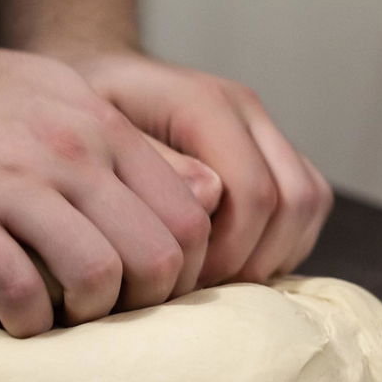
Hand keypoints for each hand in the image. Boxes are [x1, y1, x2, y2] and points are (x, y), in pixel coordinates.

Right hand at [0, 34, 215, 336]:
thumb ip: (129, 145)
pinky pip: (18, 289)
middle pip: (158, 257)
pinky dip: (27, 321)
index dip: (186, 272)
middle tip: (114, 315)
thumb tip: (202, 192)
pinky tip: (16, 319)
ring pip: (97, 276)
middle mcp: (72, 153)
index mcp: (104, 128)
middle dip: (146, 305)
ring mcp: (15, 183)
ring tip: (65, 318)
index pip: (190, 216)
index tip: (153, 292)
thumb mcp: (64, 99)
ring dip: (89, 317)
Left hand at [57, 50, 333, 285]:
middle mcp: (244, 110)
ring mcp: (262, 129)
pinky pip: (307, 206)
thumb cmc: (73, 121)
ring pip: (308, 204)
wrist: (84, 91)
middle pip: (292, 201)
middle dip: (251, 260)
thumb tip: (210, 197)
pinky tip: (231, 263)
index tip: (180, 282)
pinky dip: (281, 244)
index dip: (228, 254)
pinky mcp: (270, 152)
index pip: (253, 192)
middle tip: (197, 290)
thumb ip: (147, 165)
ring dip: (271, 255)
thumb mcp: (87, 140)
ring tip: (214, 280)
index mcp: (203, 102)